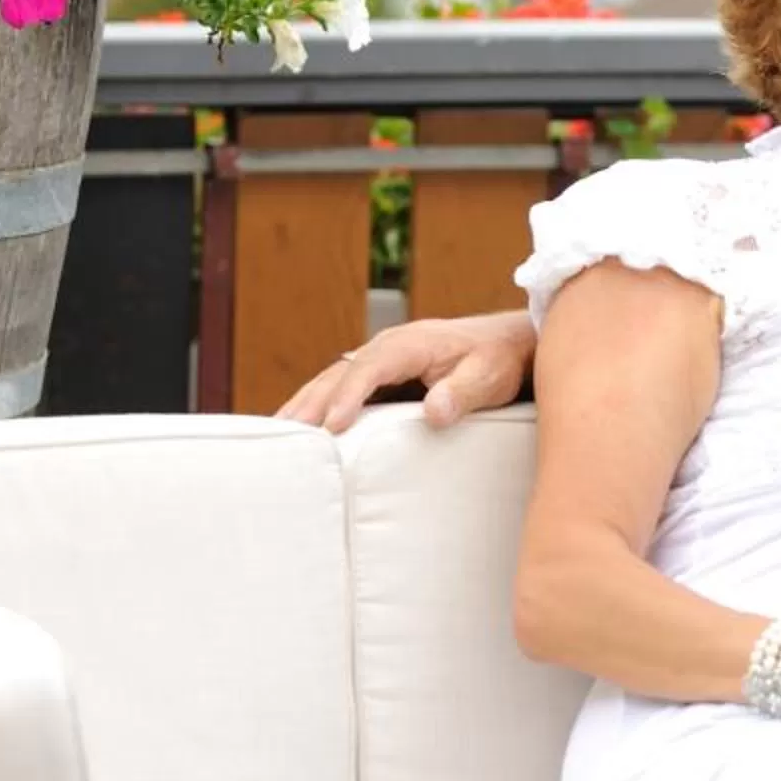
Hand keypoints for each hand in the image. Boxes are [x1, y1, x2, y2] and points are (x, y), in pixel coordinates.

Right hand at [274, 311, 534, 433]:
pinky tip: (298, 427)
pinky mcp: (377, 374)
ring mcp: (378, 358)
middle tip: (284, 436)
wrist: (504, 344)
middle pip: (339, 373)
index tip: (333, 425)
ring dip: (304, 404)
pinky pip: (339, 386)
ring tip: (276, 436)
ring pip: (331, 379)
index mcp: (410, 344)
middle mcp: (386, 347)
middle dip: (311, 402)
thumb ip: (462, 392)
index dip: (349, 395)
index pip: (371, 368)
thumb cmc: (496, 361)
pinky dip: (316, 404)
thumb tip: (434, 412)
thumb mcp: (488, 377)